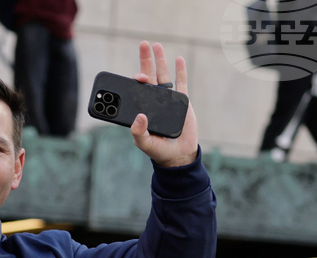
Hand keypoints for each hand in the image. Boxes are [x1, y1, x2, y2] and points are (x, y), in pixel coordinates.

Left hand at [130, 41, 198, 166]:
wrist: (178, 155)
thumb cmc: (158, 150)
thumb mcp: (144, 143)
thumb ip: (139, 132)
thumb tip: (138, 118)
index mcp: (141, 109)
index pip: (135, 90)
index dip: (135, 80)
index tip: (136, 76)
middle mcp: (152, 102)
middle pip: (148, 77)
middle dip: (145, 61)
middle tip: (143, 44)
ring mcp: (167, 100)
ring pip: (163, 76)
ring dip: (160, 60)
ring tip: (156, 45)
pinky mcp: (181, 101)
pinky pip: (181, 82)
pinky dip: (180, 70)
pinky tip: (178, 58)